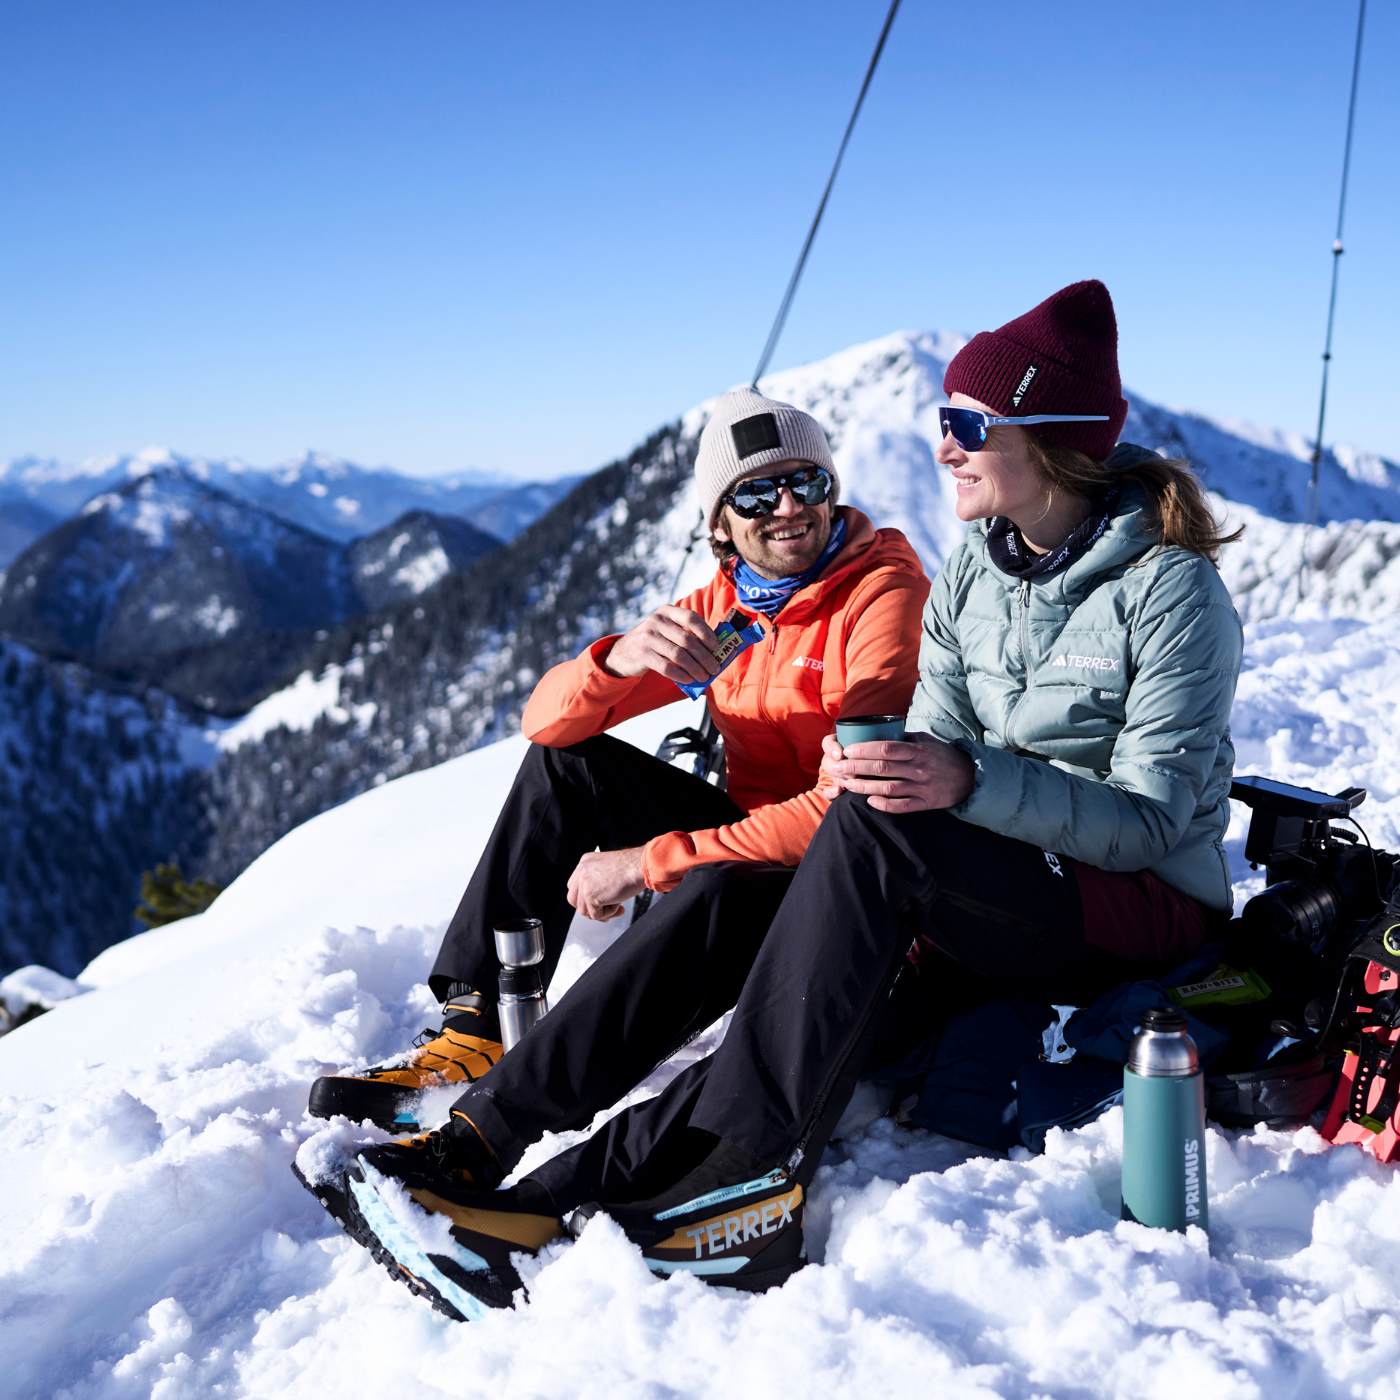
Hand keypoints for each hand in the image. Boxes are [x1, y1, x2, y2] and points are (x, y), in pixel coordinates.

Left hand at [566, 846, 647, 921]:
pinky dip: (609, 914)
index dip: (587, 898)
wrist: (641, 866)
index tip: (601, 901)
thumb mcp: (609, 870)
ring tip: (616, 906)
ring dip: (601, 912)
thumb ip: (597, 881)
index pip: (575, 886)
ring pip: (583, 910)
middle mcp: (581, 871)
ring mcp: (584, 883)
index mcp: (585, 862)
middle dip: (590, 908)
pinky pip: (595, 915)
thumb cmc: (632, 867)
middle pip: (574, 900)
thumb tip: (595, 900)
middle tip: (606, 909)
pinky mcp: (590, 895)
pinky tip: (618, 906)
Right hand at [604, 605, 722, 686]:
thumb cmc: (654, 642)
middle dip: (705, 657)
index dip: (706, 632)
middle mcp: (656, 621)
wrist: (623, 652)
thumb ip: (685, 634)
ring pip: (679, 655)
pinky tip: (689, 679)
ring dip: (695, 668)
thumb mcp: (666, 630)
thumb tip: (714, 651)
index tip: (716, 647)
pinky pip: (667, 667)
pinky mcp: (642, 655)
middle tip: (714, 668)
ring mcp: (647, 637)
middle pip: (687, 640)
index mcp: (666, 611)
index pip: (691, 618)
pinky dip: (681, 675)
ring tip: (704, 676)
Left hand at [818, 731, 973, 812]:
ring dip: (865, 787)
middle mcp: (919, 768)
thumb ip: (903, 737)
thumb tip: (878, 731)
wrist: (969, 777)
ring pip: (888, 788)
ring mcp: (922, 787)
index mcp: (917, 750)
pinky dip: (885, 805)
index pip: (887, 748)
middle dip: (857, 768)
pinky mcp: (926, 803)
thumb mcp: (925, 740)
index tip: (847, 750)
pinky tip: (869, 801)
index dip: (865, 749)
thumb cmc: (941, 755)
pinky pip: (902, 806)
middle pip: (883, 768)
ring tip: (847, 784)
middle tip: (838, 769)